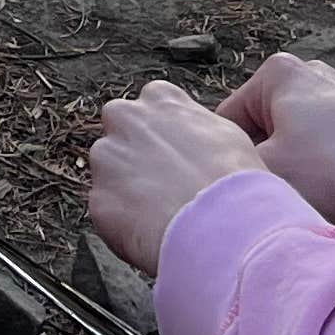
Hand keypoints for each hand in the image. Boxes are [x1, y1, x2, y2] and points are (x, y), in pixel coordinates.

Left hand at [86, 81, 263, 276]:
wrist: (224, 228)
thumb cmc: (236, 181)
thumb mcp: (226, 134)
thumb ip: (194, 124)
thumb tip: (190, 135)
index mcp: (158, 97)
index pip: (149, 110)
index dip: (163, 140)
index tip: (176, 162)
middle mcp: (123, 118)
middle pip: (121, 137)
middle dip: (134, 159)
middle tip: (164, 190)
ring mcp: (106, 158)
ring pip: (110, 176)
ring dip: (128, 194)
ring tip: (164, 219)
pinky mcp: (98, 199)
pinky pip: (109, 214)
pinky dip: (125, 227)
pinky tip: (154, 237)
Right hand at [215, 52, 334, 267]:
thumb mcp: (265, 172)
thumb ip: (226, 166)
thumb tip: (205, 175)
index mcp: (276, 71)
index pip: (228, 120)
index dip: (228, 160)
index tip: (238, 191)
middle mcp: (307, 71)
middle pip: (262, 128)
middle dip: (264, 162)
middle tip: (272, 197)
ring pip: (293, 140)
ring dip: (292, 169)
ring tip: (303, 199)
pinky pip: (323, 147)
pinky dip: (321, 170)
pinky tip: (330, 197)